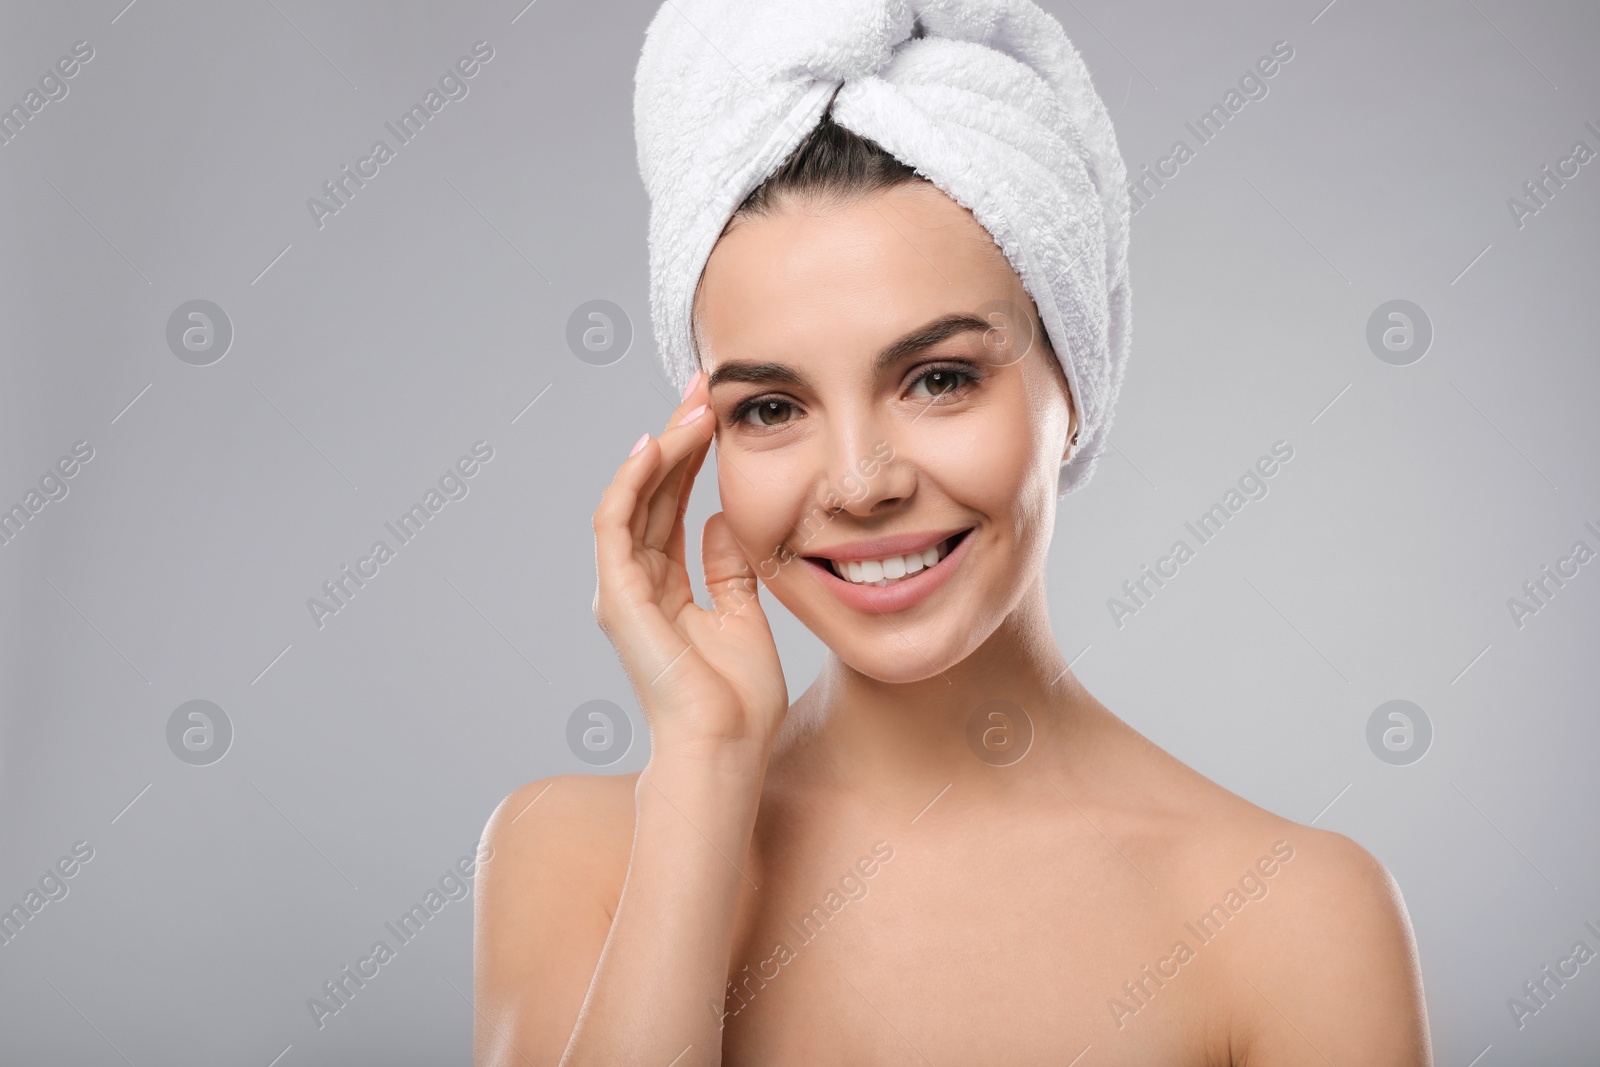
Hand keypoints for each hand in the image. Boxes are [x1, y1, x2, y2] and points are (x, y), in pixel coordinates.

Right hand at [591, 371, 788, 758]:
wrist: (725, 747)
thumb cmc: (738, 700)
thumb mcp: (742, 615)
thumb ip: (728, 569)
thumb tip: (724, 522)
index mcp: (663, 588)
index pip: (670, 504)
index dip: (690, 455)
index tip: (716, 411)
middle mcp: (635, 583)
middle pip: (650, 492)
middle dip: (676, 435)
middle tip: (702, 386)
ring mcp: (621, 589)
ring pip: (632, 498)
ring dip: (660, 448)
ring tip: (691, 406)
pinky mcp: (618, 597)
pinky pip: (616, 525)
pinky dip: (632, 483)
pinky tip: (657, 447)